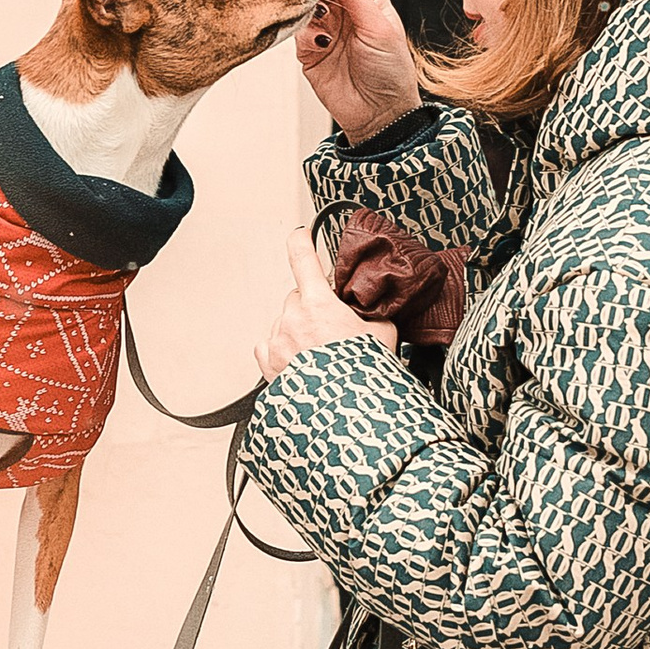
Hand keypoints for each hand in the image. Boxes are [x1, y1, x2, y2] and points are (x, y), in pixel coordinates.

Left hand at [257, 227, 397, 378]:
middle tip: (332, 329)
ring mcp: (277, 339)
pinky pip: (270, 343)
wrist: (344, 415)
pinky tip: (301, 362)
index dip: (301, 240)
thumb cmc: (362, 378)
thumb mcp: (381, 334)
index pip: (302, 257)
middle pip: (298, 296)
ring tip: (321, 355)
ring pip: (284, 321)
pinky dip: (282, 348)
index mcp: (319, 303)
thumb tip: (372, 306)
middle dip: (313, 306)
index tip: (300, 233)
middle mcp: (292, 317)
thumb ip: (370, 312)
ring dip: (299, 330)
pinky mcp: (268, 362)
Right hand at [298, 0, 422, 144]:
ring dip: (308, 6)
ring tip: (322, 19)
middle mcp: (343, 9)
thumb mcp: (380, 28)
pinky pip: (296, 30)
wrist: (380, 115)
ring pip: (304, 2)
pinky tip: (322, 42)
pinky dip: (305, 32)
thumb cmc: (391, 72)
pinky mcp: (308, 50)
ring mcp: (324, 28)